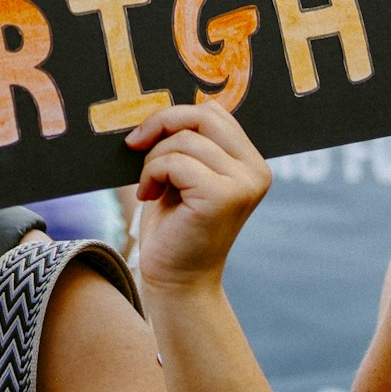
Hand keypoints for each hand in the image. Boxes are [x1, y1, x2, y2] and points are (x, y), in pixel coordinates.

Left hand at [125, 101, 271, 297]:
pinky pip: (176, 161)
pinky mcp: (222, 197)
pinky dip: (152, 173)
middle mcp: (255, 170)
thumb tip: (159, 108)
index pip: (213, 112)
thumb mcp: (184, 175)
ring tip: (149, 187)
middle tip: (135, 147)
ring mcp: (243, 183)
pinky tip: (148, 197)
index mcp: (250, 161)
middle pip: (202, 115)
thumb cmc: (175, 226)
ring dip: (153, 159)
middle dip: (161, 125)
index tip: (147, 138)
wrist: (177, 283)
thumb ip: (186, 142)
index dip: (175, 117)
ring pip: (184, 140)